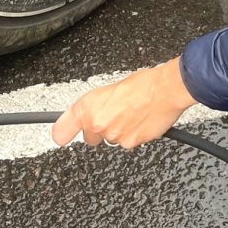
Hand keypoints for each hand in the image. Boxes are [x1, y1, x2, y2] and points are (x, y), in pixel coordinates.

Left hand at [51, 58, 194, 148]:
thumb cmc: (143, 83)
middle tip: (114, 116)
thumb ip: (96, 105)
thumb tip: (92, 113)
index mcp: (88, 106)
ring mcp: (114, 136)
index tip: (61, 136)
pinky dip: (134, 135)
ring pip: (111, 140)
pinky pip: (128, 143)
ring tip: (132, 114)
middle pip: (90, 138)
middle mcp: (97, 123)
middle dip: (100, 130)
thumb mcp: (110, 88)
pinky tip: (141, 121)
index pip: (62, 130)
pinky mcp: (130, 143)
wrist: (165, 90)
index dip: (62, 134)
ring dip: (119, 131)